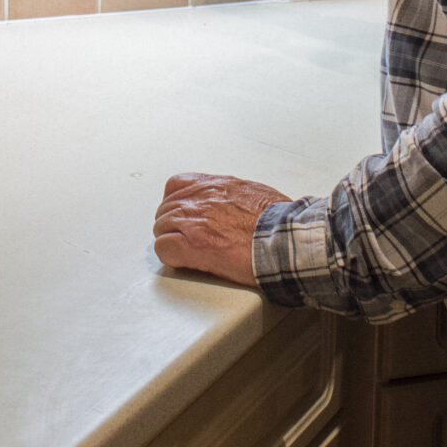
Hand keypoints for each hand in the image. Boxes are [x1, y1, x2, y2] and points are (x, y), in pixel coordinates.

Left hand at [153, 173, 287, 287]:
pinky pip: (163, 248)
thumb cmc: (280, 221)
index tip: (185, 215)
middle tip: (185, 239)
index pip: (178, 185)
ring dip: (171, 240)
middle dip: (173, 224)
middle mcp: (201, 199)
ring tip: (186, 253)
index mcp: (216, 186)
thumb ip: (237, 197)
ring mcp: (194, 221)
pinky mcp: (192, 245)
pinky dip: (170, 256)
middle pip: (166, 208)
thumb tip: (238, 205)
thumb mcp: (256, 194)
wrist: (285, 238)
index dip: (178, 203)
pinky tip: (184, 261)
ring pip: (161, 227)